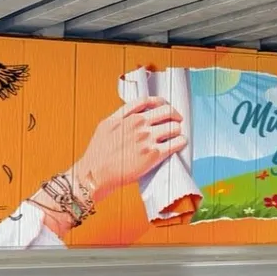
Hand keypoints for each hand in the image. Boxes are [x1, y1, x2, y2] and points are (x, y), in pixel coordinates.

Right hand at [71, 96, 185, 201]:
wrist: (95, 174)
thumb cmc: (98, 154)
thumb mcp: (106, 126)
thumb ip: (121, 116)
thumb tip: (136, 111)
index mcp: (126, 116)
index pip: (149, 101)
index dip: (161, 102)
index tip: (165, 106)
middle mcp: (138, 124)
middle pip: (167, 111)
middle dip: (174, 115)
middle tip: (177, 120)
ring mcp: (147, 139)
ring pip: (174, 127)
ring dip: (178, 130)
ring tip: (177, 135)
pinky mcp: (154, 154)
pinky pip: (176, 143)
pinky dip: (181, 142)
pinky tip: (180, 143)